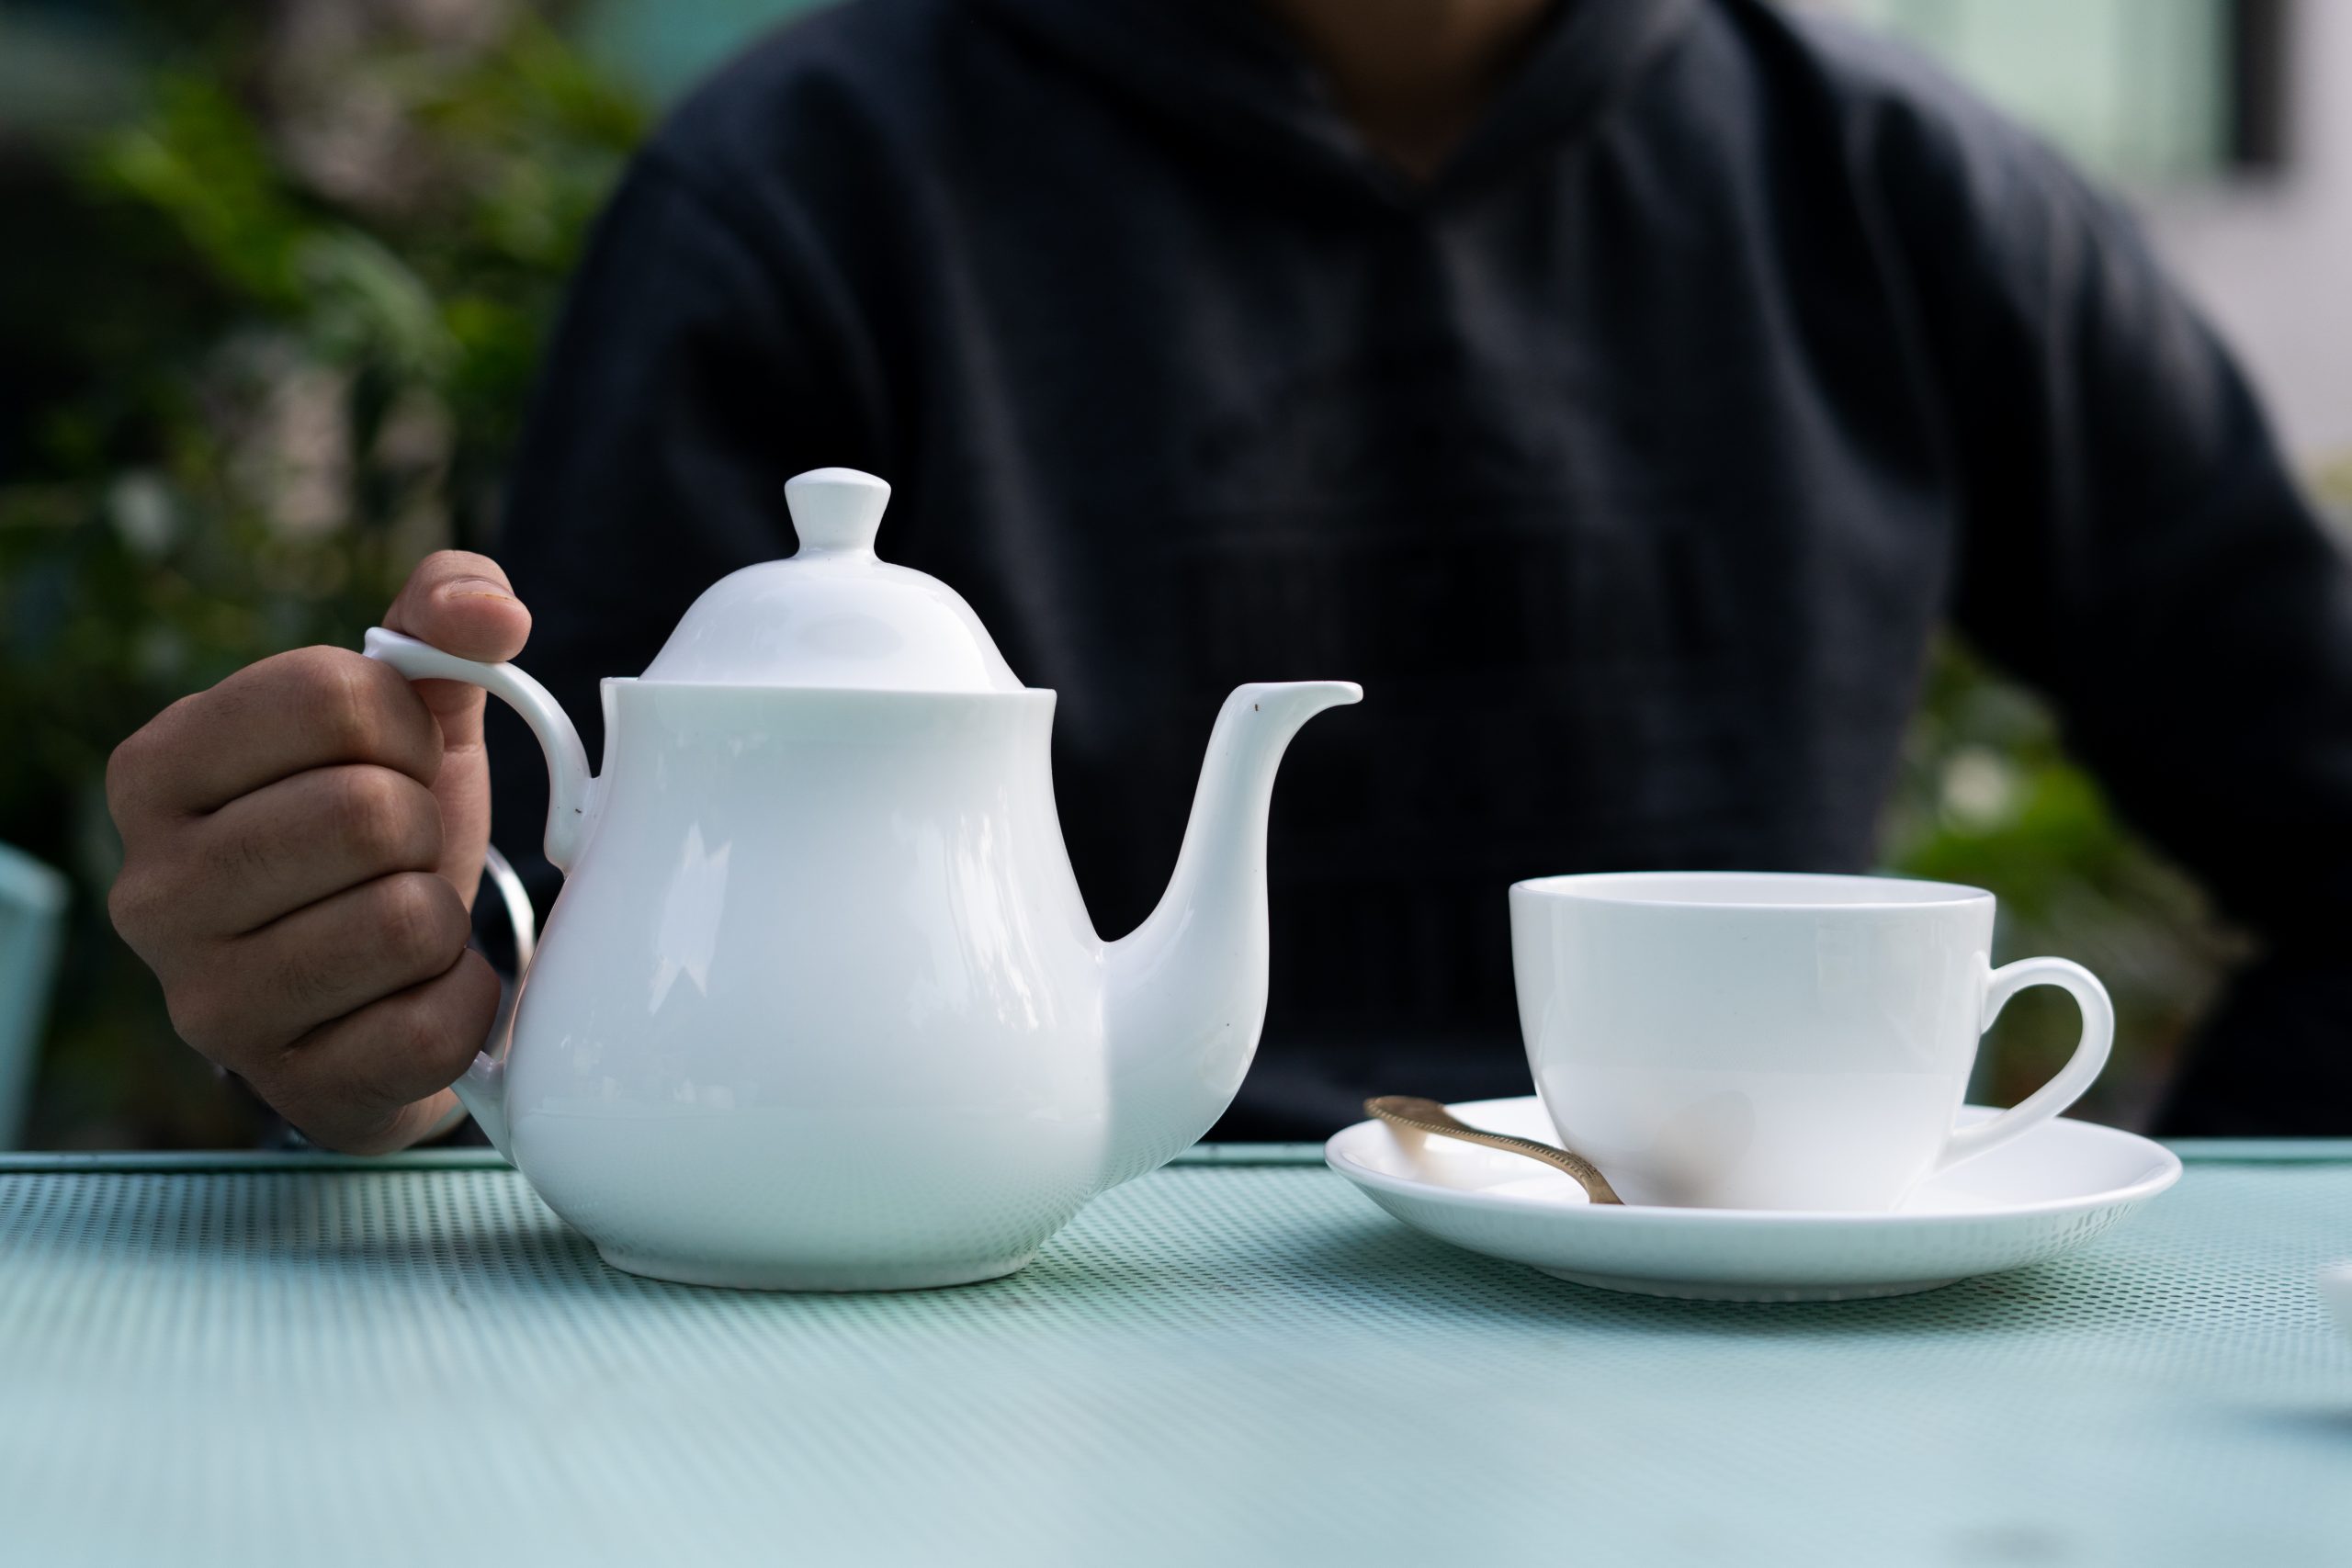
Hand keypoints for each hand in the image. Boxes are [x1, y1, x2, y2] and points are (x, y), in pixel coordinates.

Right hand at [107, 553, 531, 1151]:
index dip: (400, 724)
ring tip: (404, 922)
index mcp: (158, 770)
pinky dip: (462, 1004)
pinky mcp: (288, 1085)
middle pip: (366, 811)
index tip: (391, 762)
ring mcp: (208, 1000)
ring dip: (441, 916)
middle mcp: (151, 889)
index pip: (326, 693)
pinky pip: (432, 1025)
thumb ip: (438, 622)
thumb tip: (491, 610)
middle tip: (400, 855)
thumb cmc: (381, 834)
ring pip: (404, 919)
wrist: (380, 994)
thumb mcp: (403, 716)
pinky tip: (418, 996)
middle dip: (421, 826)